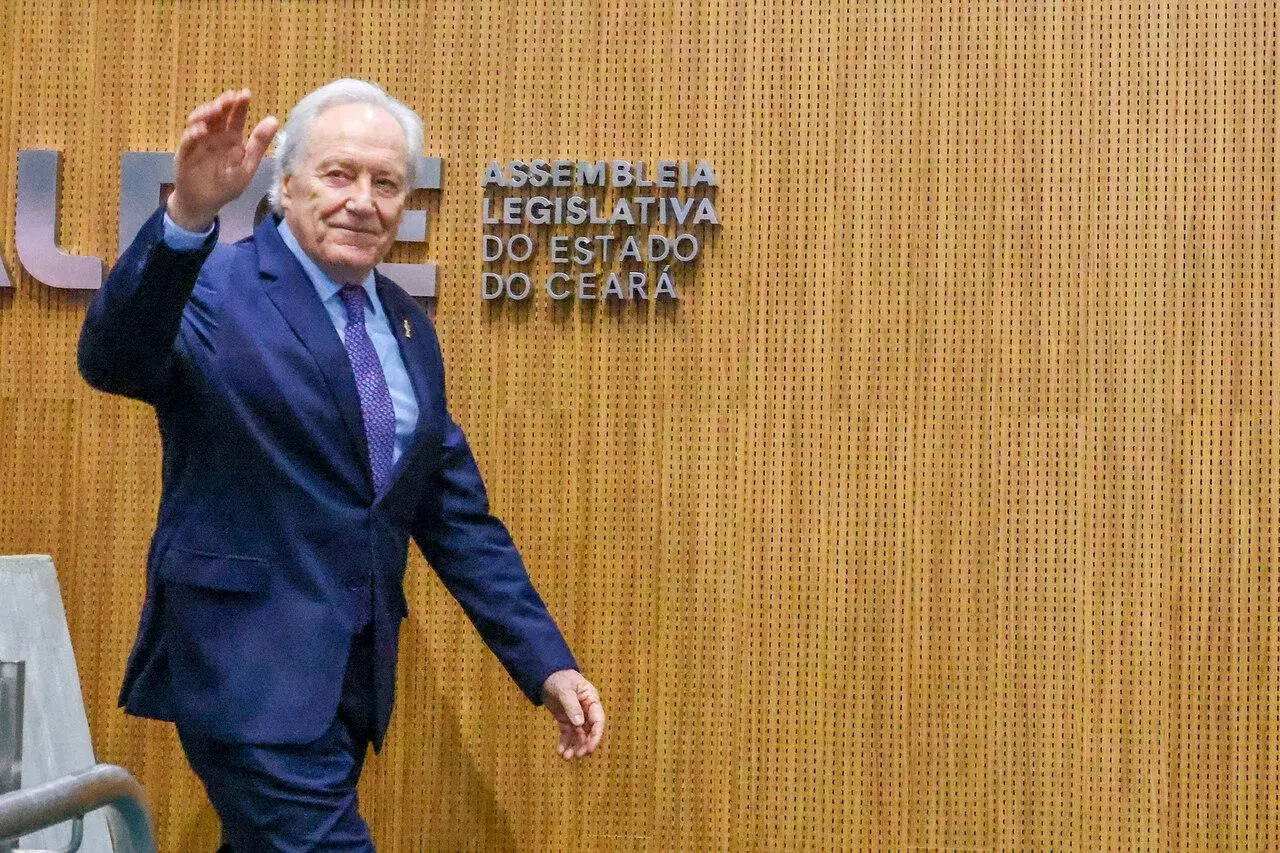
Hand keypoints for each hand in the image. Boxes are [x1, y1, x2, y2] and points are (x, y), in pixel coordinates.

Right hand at [167, 88, 278, 230]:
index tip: (245, 93)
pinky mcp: (185, 153)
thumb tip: (274, 120)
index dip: (239, 105)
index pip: (235, 118)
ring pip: (200, 122)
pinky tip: (201, 129)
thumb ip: (259, 145)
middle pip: (217, 116)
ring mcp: (198, 143)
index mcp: (230, 139)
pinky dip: (193, 134)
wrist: (204, 204)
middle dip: (222, 104)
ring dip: (206, 113)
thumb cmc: (226, 186)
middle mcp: (214, 137)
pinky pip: (187, 141)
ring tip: (216, 109)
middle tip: (230, 97)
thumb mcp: (247, 167)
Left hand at [541, 669, 604, 759]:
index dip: (595, 736)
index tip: (590, 748)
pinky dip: (564, 743)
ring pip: (578, 735)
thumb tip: (579, 723)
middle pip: (589, 731)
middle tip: (577, 755)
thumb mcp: (565, 690)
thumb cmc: (559, 678)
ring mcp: (575, 715)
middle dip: (584, 744)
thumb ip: (572, 706)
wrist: (545, 675)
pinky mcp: (565, 719)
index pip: (598, 720)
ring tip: (566, 757)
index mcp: (591, 700)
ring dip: (574, 746)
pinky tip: (560, 751)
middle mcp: (586, 710)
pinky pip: (567, 734)